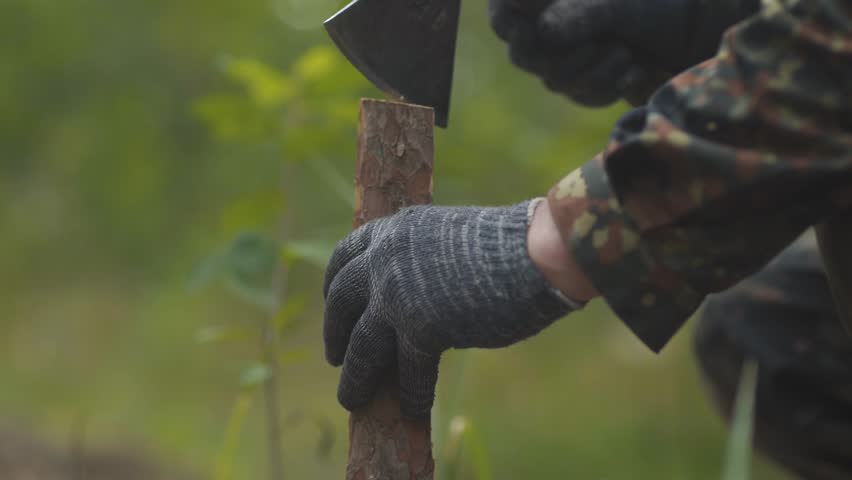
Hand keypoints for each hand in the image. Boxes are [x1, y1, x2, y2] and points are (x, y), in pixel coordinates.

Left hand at [323, 202, 576, 416]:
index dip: (334, 282)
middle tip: (334, 354)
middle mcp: (385, 259)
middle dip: (334, 331)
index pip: (346, 254)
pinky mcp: (421, 329)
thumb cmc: (506, 243)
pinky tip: (414, 408)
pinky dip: (413, 393)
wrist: (531, 252)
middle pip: (343, 301)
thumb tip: (416, 296)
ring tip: (351, 398)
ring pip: (362, 346)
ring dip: (356, 377)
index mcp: (394, 230)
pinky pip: (408, 371)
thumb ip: (421, 257)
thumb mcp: (447, 234)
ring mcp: (397, 295)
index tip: (332, 297)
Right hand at [489, 0, 757, 104]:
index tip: (533, 30)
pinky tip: (633, 69)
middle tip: (606, 42)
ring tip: (627, 53)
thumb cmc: (658, 3)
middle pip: (525, 54)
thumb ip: (578, 15)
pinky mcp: (586, 82)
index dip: (508, 22)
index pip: (504, 11)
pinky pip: (579, 95)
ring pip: (554, 79)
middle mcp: (550, 24)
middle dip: (567, 55)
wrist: (700, 30)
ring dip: (594, 71)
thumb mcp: (617, 3)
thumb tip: (542, 33)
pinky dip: (607, 87)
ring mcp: (566, 55)